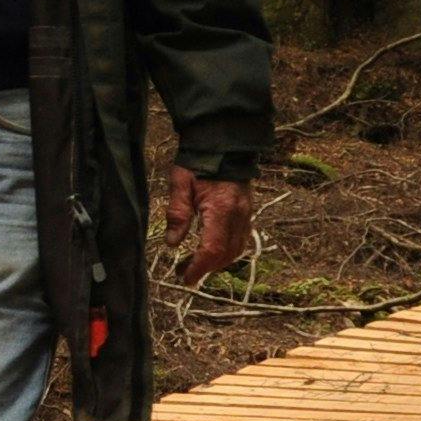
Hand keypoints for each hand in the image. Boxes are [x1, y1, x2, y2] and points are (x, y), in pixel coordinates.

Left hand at [164, 167, 254, 284]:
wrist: (223, 142)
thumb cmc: (198, 161)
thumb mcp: (180, 184)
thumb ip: (177, 214)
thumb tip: (172, 243)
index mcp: (221, 209)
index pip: (212, 249)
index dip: (199, 267)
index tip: (185, 278)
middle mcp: (238, 215)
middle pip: (226, 254)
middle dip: (206, 267)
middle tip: (184, 271)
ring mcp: (246, 213)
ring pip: (237, 249)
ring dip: (217, 261)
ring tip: (196, 263)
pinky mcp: (247, 211)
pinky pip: (242, 239)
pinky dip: (227, 250)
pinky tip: (212, 249)